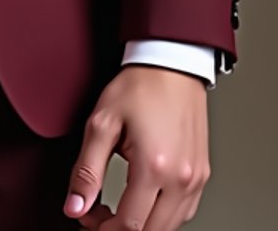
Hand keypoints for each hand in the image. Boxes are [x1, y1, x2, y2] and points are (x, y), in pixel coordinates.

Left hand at [62, 65, 210, 229]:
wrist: (172, 63)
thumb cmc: (140, 86)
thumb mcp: (102, 123)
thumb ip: (87, 170)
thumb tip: (75, 206)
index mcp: (154, 167)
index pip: (129, 225)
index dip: (102, 229)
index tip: (87, 217)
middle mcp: (181, 178)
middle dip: (120, 230)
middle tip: (99, 213)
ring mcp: (195, 178)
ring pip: (169, 227)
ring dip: (143, 226)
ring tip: (120, 208)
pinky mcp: (202, 174)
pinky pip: (185, 212)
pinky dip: (163, 217)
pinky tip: (146, 202)